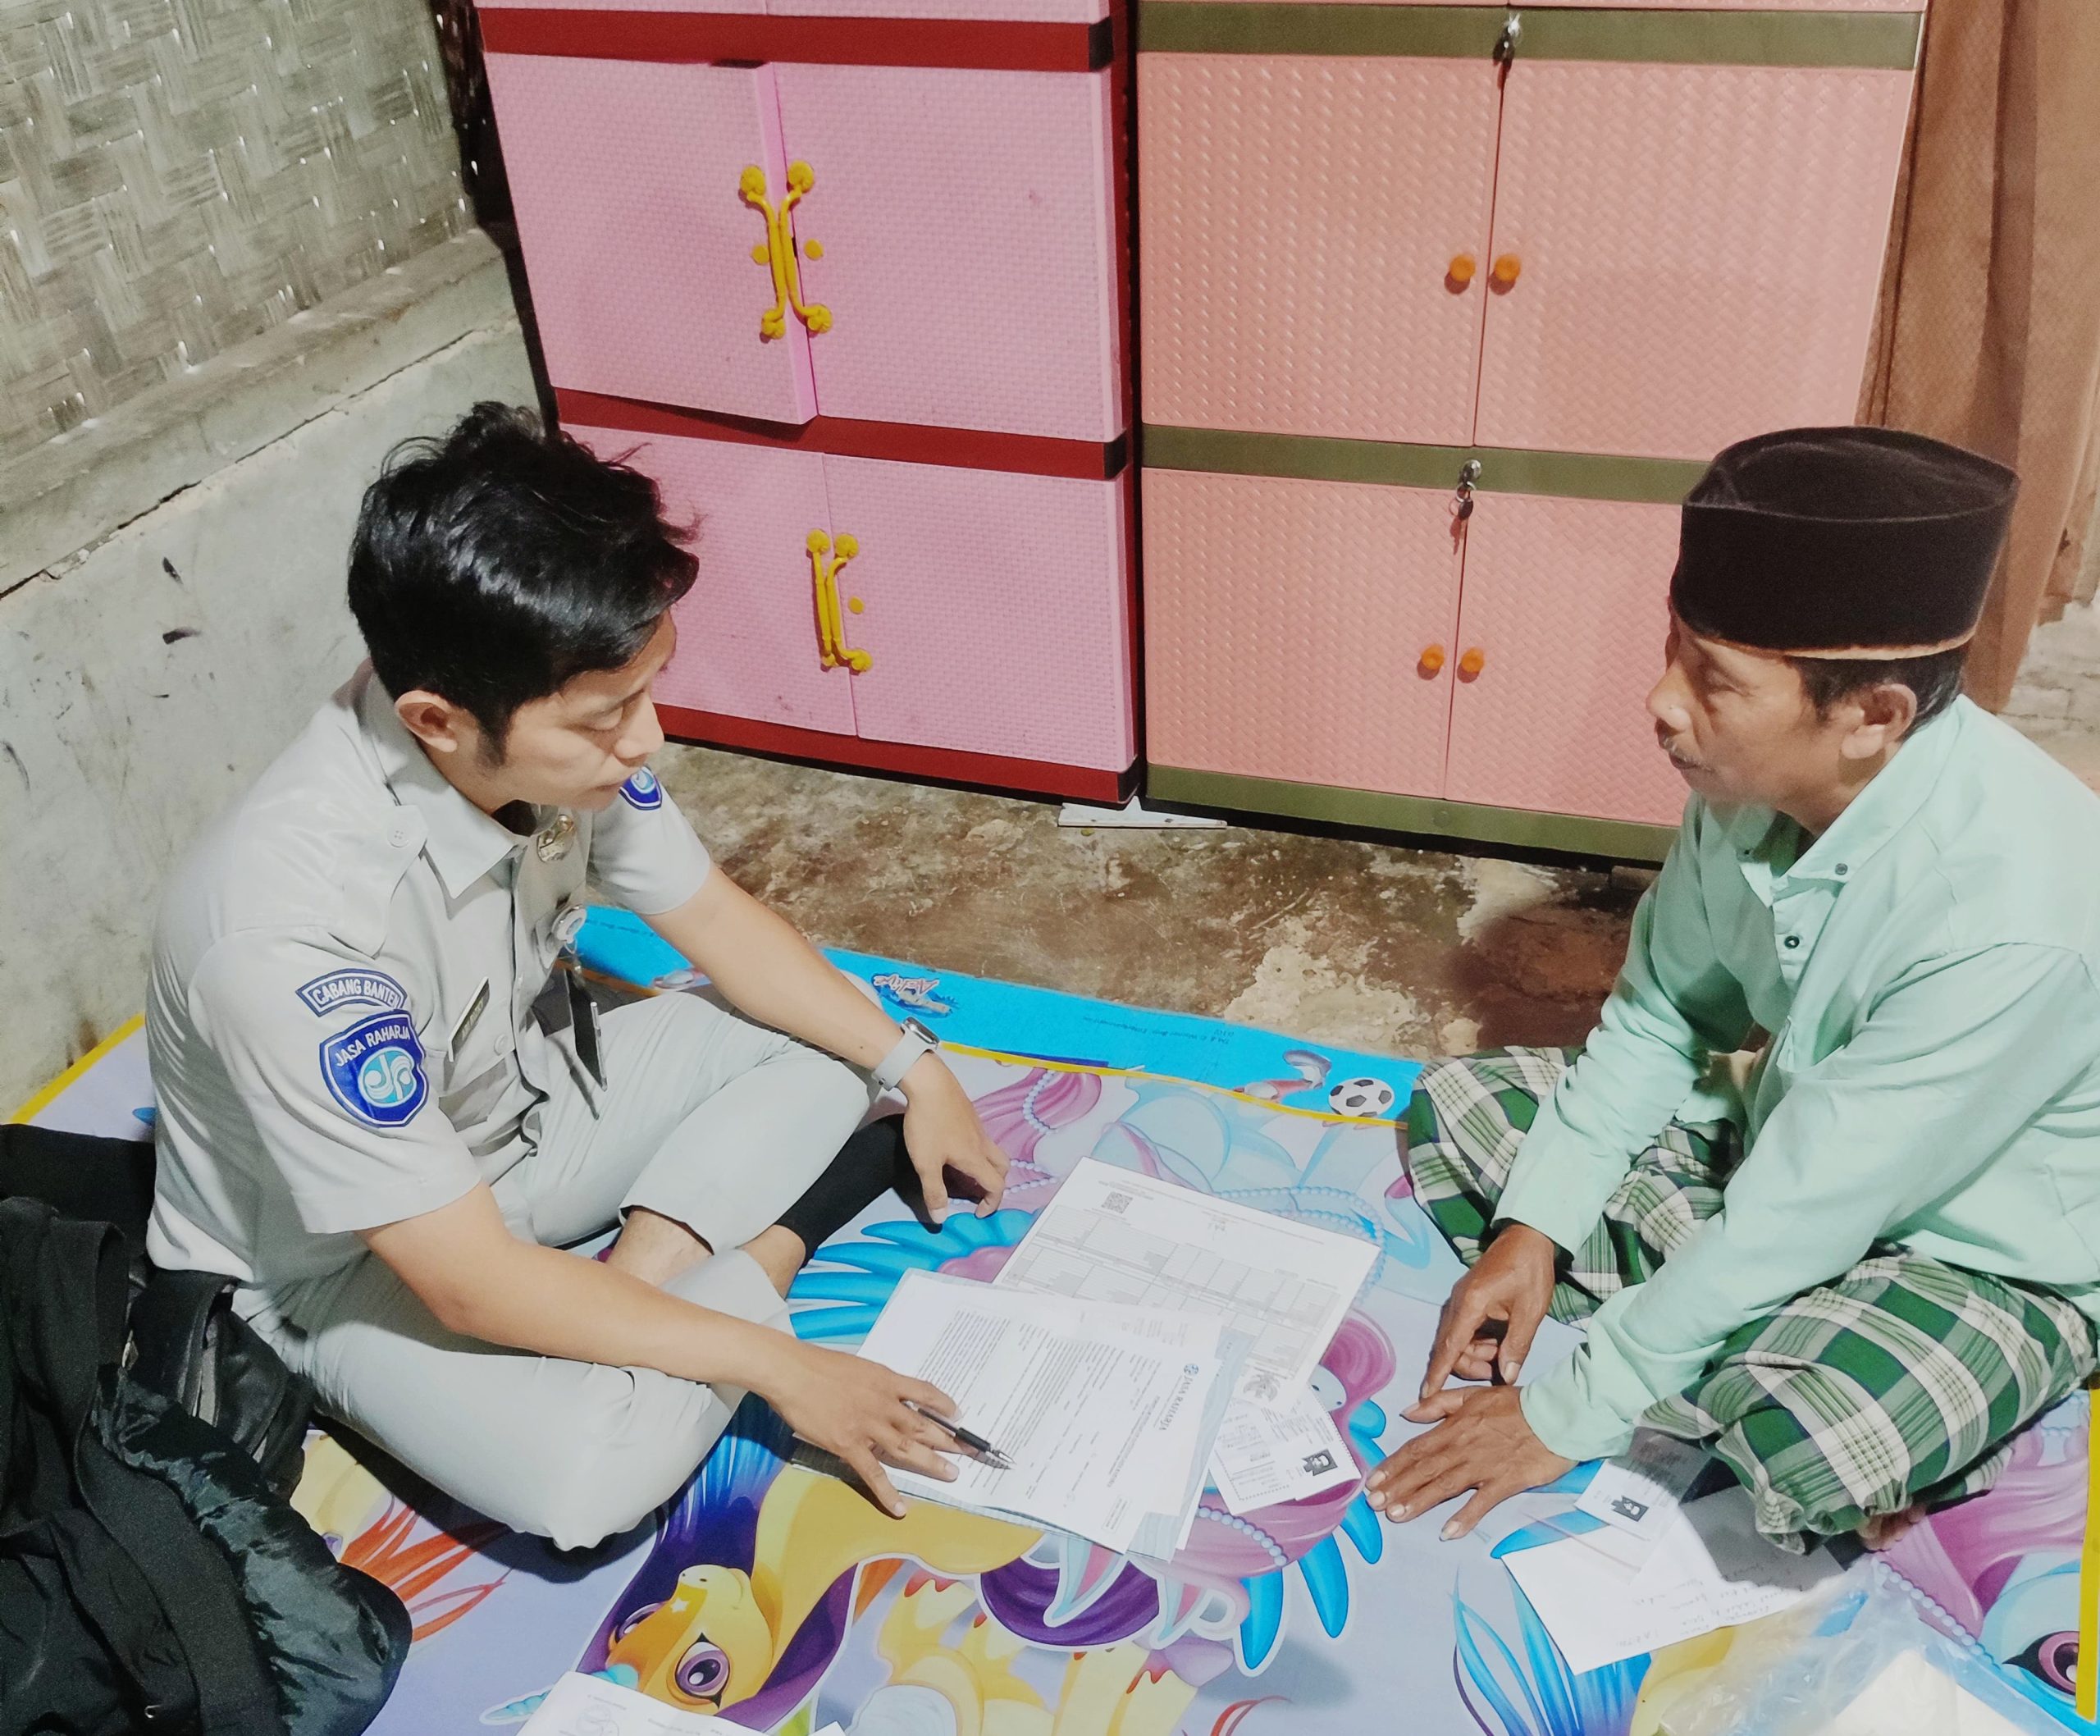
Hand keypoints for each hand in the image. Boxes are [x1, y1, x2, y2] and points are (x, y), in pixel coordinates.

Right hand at [767, 1341, 965, 1516]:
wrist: (791, 1372)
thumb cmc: (817, 1365)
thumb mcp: (857, 1367)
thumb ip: (875, 1384)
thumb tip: (886, 1394)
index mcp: (886, 1380)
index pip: (925, 1392)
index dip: (944, 1405)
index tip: (958, 1415)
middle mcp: (883, 1403)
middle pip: (923, 1423)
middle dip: (948, 1439)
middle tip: (969, 1451)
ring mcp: (868, 1426)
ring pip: (907, 1448)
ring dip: (931, 1462)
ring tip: (951, 1474)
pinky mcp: (848, 1445)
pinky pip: (873, 1474)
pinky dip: (888, 1492)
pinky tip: (900, 1507)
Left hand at [899, 1056, 1008, 1217]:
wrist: (929, 1082)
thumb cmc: (928, 1124)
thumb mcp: (925, 1163)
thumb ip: (934, 1191)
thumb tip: (941, 1218)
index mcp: (975, 1158)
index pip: (995, 1186)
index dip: (991, 1204)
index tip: (978, 1213)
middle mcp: (982, 1143)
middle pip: (1003, 1167)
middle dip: (996, 1184)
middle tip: (979, 1192)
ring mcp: (977, 1126)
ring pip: (993, 1151)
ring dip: (987, 1166)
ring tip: (966, 1172)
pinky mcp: (969, 1114)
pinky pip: (982, 1138)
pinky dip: (978, 1151)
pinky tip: (956, 1147)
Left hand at [1364, 1385, 1573, 1537]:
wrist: (1556, 1415)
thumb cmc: (1516, 1405)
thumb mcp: (1473, 1395)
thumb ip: (1439, 1404)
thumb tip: (1408, 1411)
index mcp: (1454, 1427)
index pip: (1416, 1448)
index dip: (1392, 1465)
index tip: (1372, 1480)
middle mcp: (1463, 1448)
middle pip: (1424, 1469)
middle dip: (1396, 1486)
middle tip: (1373, 1504)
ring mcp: (1483, 1466)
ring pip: (1444, 1486)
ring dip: (1418, 1501)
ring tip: (1395, 1516)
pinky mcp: (1505, 1482)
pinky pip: (1481, 1503)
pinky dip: (1464, 1518)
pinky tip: (1448, 1532)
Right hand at [1413, 1222, 1556, 1408]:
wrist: (1527, 1238)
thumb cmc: (1530, 1271)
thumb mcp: (1530, 1311)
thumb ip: (1516, 1345)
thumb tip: (1506, 1375)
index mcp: (1470, 1305)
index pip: (1449, 1347)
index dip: (1437, 1373)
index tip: (1425, 1395)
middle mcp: (1457, 1303)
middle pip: (1451, 1347)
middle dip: (1470, 1366)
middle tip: (1500, 1369)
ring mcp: (1460, 1300)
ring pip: (1457, 1341)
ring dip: (1476, 1354)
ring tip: (1503, 1354)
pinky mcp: (1467, 1299)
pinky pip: (1465, 1330)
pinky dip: (1478, 1342)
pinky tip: (1498, 1343)